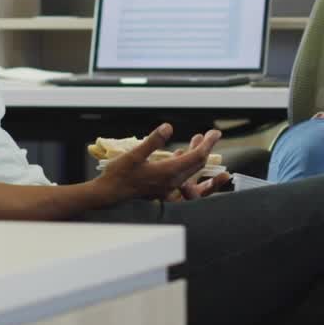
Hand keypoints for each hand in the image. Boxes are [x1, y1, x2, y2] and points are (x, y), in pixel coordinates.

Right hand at [97, 124, 221, 201]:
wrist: (108, 197)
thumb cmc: (119, 176)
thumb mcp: (134, 155)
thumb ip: (153, 141)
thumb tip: (168, 127)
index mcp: (168, 173)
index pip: (197, 157)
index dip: (208, 144)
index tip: (215, 133)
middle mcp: (172, 182)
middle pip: (198, 165)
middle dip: (205, 148)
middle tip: (210, 134)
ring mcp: (168, 187)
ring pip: (191, 172)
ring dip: (196, 155)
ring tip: (197, 141)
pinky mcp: (162, 189)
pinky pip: (181, 176)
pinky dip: (184, 163)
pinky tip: (178, 154)